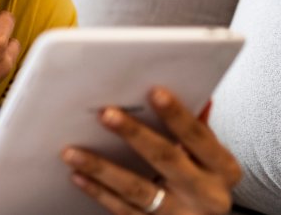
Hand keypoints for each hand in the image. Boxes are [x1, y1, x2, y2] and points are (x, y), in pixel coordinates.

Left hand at [61, 87, 240, 213]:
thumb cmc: (203, 183)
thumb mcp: (209, 159)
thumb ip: (195, 129)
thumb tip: (194, 93)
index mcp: (222, 169)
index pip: (198, 137)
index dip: (177, 115)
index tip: (154, 92)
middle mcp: (206, 194)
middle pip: (167, 159)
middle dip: (135, 134)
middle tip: (106, 114)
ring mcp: (180, 214)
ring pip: (138, 189)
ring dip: (102, 168)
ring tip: (72, 151)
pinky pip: (123, 210)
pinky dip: (99, 192)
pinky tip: (78, 176)